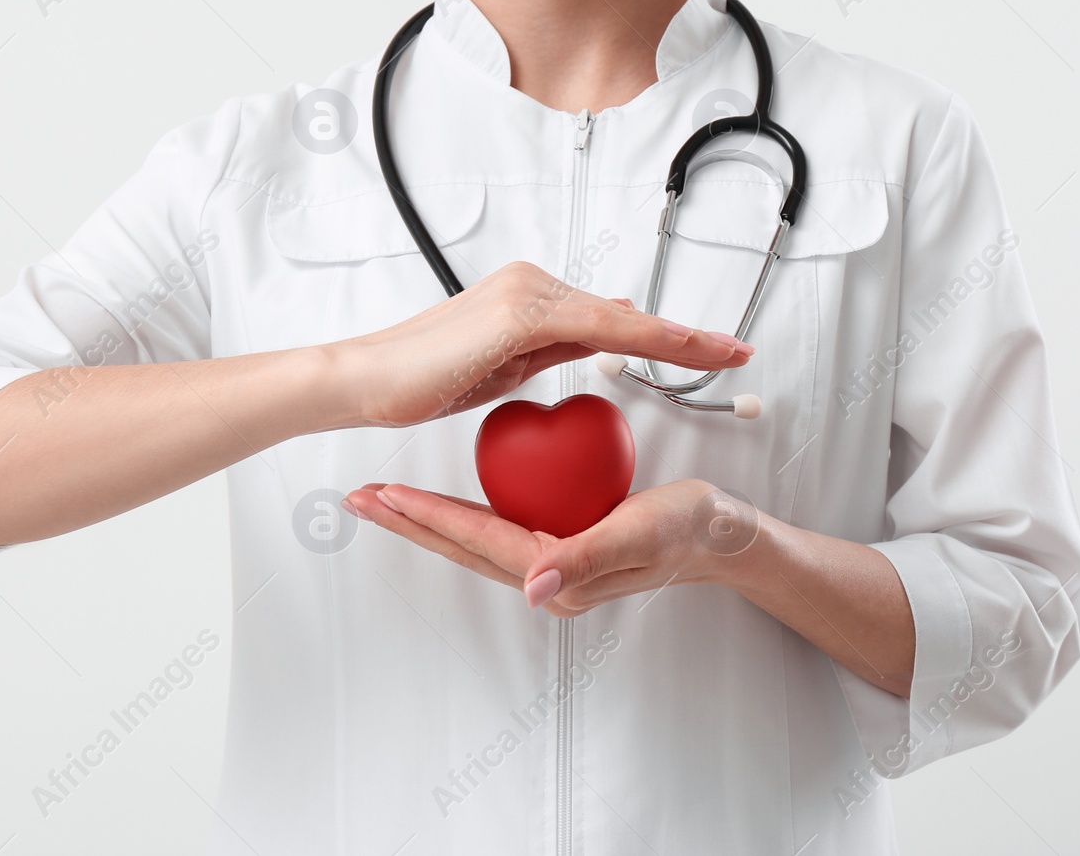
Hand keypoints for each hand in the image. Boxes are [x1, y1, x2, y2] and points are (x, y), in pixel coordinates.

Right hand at [331, 262, 750, 428]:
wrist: (363, 379)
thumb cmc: (420, 380)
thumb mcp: (500, 369)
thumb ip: (546, 351)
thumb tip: (589, 343)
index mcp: (528, 296)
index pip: (610, 317)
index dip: (665, 334)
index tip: (711, 348)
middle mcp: (532, 284)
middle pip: (625, 313)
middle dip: (686, 336)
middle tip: (738, 350)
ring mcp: (528, 293)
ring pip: (622, 318)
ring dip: (680, 337)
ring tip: (728, 352)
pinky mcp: (520, 314)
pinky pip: (601, 327)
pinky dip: (649, 338)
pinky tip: (684, 349)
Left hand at [341, 477, 746, 617]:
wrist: (721, 536)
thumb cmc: (689, 528)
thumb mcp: (642, 532)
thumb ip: (586, 558)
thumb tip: (531, 587)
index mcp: (560, 578)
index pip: (481, 539)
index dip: (431, 515)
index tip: (387, 493)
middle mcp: (547, 579)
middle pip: (461, 547)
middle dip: (407, 523)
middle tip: (358, 498)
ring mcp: (550, 567)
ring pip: (470, 540)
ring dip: (424, 520)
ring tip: (383, 497)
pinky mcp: (557, 549)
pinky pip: (495, 530)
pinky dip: (459, 514)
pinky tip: (440, 498)